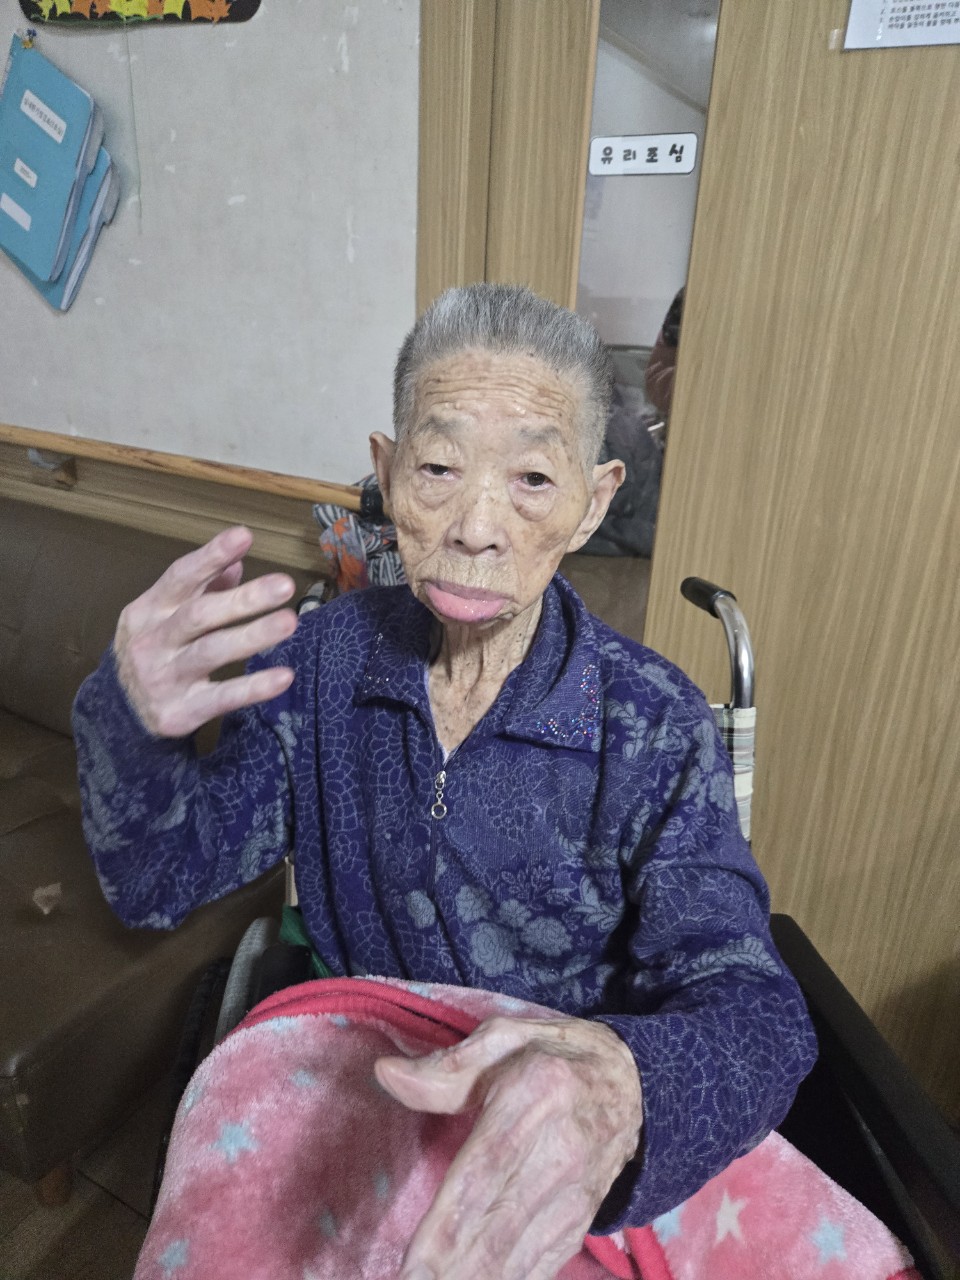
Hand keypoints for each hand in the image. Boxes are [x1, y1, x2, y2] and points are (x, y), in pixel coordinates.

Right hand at [113, 525, 297, 737]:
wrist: (119, 713)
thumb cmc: (154, 651)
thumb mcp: (163, 616)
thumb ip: (201, 589)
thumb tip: (236, 563)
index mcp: (148, 610)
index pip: (180, 577)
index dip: (211, 556)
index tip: (244, 535)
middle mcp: (153, 641)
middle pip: (200, 614)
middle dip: (244, 599)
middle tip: (285, 585)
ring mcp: (165, 677)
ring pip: (212, 652)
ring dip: (253, 635)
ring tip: (290, 621)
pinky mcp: (180, 712)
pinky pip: (222, 698)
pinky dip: (254, 687)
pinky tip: (284, 676)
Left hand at [374, 1014, 642, 1279]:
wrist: (638, 1084)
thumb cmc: (556, 1056)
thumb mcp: (505, 1039)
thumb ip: (446, 1066)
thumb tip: (387, 1075)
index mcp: (535, 1094)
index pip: (483, 1170)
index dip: (447, 1226)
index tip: (413, 1267)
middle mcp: (559, 1150)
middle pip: (498, 1226)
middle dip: (454, 1270)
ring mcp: (576, 1192)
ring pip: (519, 1255)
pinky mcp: (582, 1219)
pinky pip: (543, 1263)